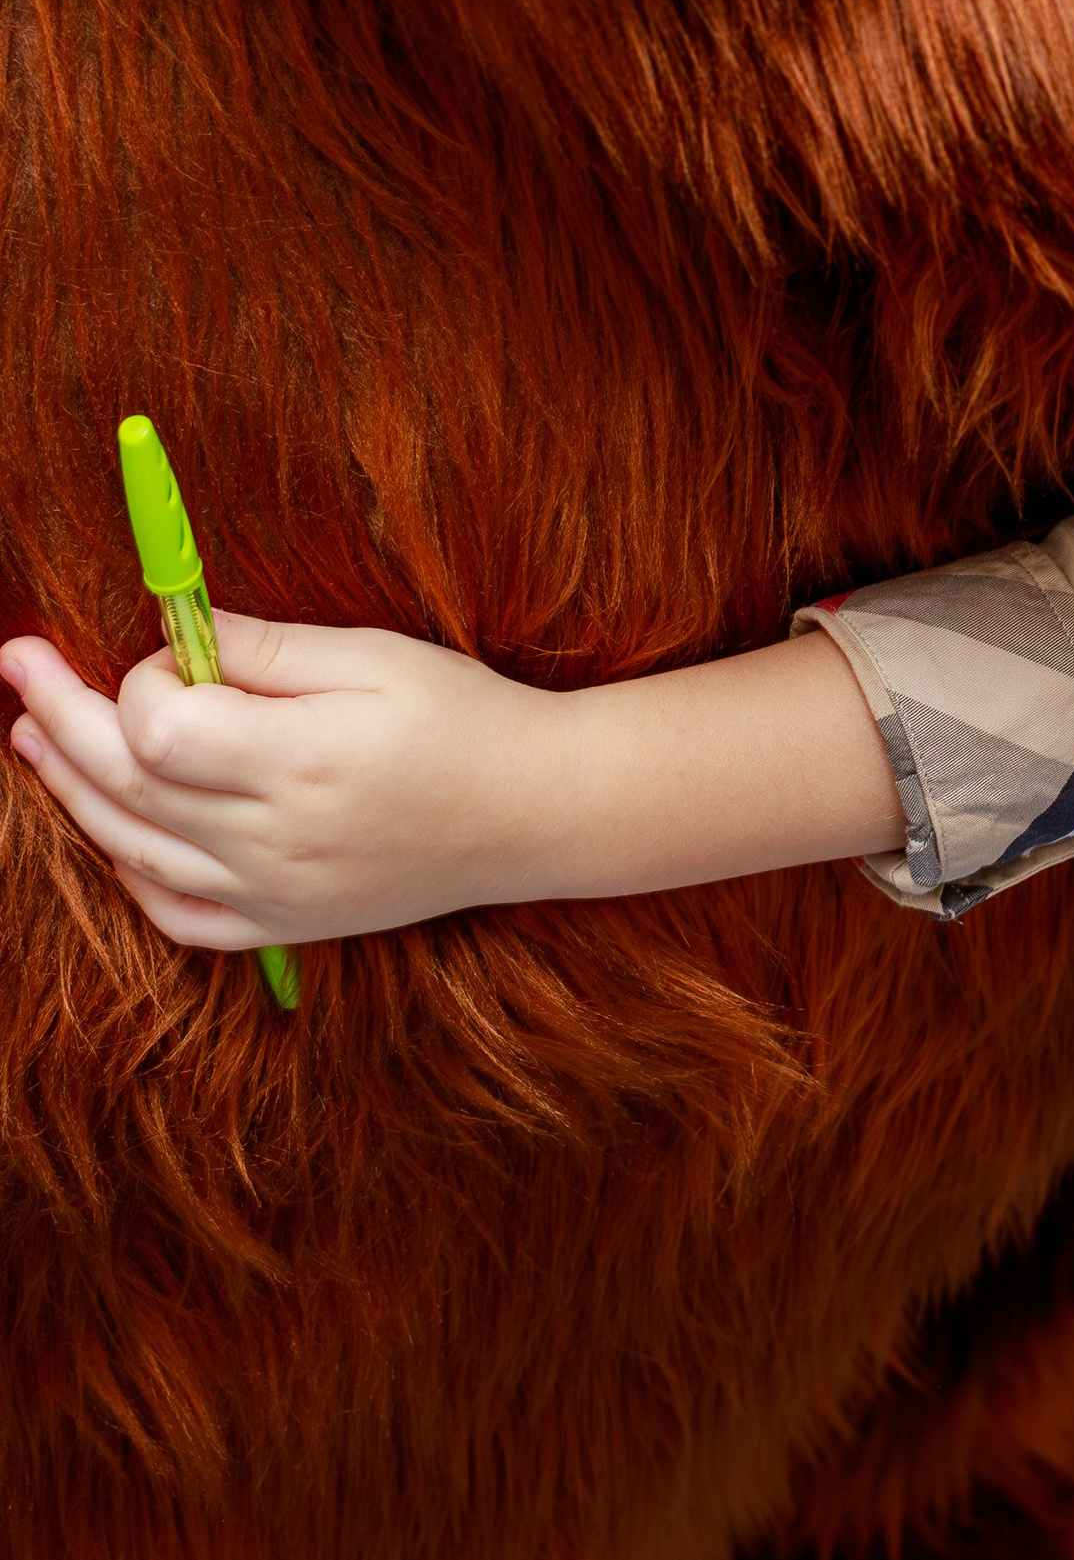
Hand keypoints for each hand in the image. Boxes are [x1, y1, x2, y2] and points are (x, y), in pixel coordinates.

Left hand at [2, 616, 572, 948]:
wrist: (535, 813)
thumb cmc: (463, 718)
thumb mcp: (374, 656)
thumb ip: (267, 649)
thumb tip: (178, 633)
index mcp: (298, 762)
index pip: (159, 728)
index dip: (141, 677)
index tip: (174, 646)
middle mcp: (274, 841)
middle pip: (125, 784)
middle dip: (59, 715)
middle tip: (18, 661)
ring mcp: (273, 894)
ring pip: (131, 848)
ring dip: (70, 789)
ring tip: (31, 737)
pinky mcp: (285, 926)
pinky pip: (174, 914)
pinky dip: (126, 872)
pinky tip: (110, 828)